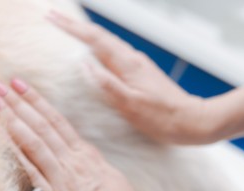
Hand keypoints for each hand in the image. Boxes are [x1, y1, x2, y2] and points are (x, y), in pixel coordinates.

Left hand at [0, 78, 152, 190]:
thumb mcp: (110, 179)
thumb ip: (91, 165)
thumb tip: (80, 156)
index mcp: (87, 155)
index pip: (57, 121)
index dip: (36, 101)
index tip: (19, 85)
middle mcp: (74, 162)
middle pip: (41, 124)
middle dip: (17, 102)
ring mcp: (64, 179)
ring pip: (34, 140)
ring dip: (11, 118)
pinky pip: (32, 171)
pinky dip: (16, 151)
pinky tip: (1, 137)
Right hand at [47, 10, 221, 144]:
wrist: (192, 121)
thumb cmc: (162, 118)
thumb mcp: (130, 105)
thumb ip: (106, 83)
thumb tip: (83, 64)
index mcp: (127, 64)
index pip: (93, 39)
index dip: (71, 28)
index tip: (52, 18)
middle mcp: (132, 59)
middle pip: (99, 35)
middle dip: (74, 25)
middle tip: (53, 16)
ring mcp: (137, 64)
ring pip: (107, 42)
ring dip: (86, 33)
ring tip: (68, 28)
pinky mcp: (141, 72)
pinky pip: (114, 52)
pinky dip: (99, 45)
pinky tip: (95, 50)